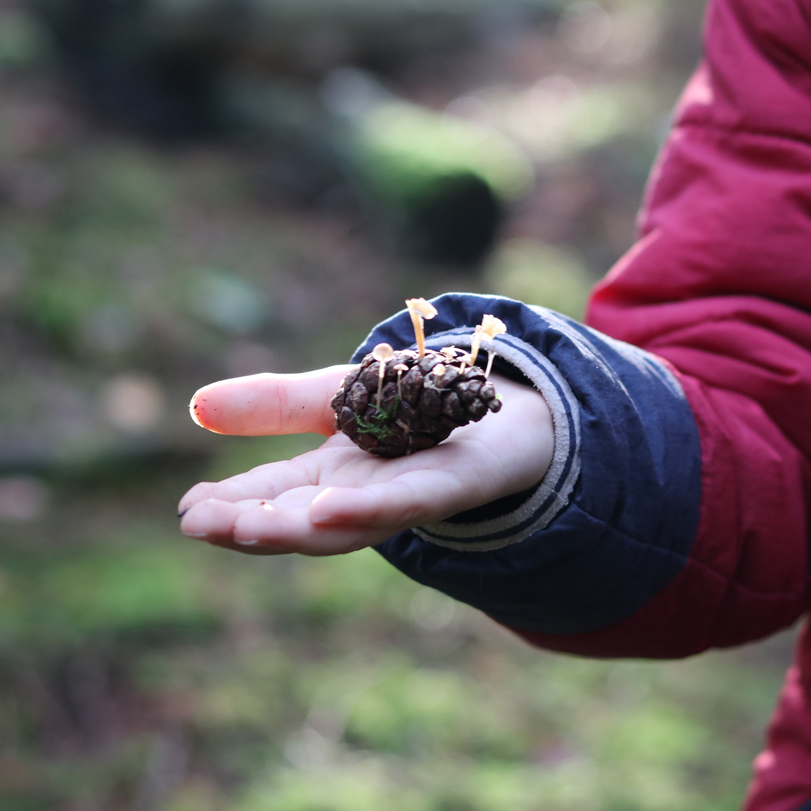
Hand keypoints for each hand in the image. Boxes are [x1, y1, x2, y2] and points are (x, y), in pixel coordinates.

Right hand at [179, 366, 554, 555]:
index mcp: (334, 476)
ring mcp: (407, 497)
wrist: (507, 408)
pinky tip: (326, 510)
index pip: (272, 496)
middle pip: (301, 519)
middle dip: (250, 526)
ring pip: (348, 525)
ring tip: (243, 528)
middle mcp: (365, 495)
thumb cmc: (419, 408)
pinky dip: (367, 509)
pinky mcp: (450, 487)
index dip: (231, 505)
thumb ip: (277, 403)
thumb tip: (198, 407)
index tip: (187, 512)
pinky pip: (408, 504)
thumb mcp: (337, 396)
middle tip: (198, 525)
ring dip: (294, 530)